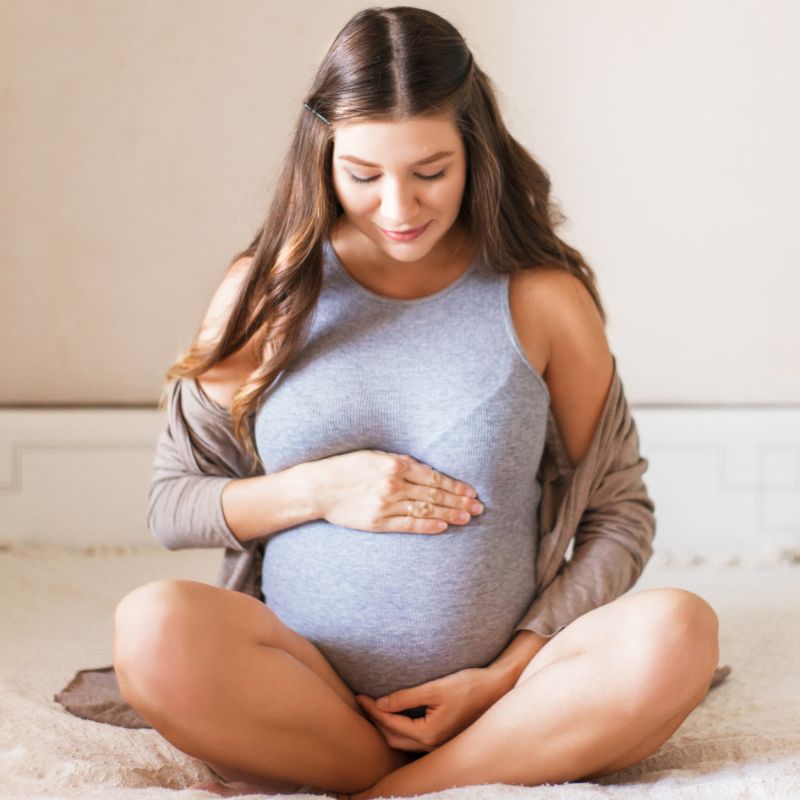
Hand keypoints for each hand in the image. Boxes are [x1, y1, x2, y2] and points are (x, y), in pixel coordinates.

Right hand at [308, 450, 483, 534]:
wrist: (318, 487)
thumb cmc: (346, 468)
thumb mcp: (374, 456)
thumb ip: (400, 463)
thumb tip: (425, 470)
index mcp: (395, 464)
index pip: (434, 477)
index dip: (455, 485)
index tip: (471, 491)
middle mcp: (394, 484)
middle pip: (434, 494)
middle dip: (459, 501)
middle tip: (478, 507)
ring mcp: (386, 504)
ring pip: (425, 509)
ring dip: (449, 514)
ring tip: (467, 518)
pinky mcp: (378, 521)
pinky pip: (408, 524)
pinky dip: (427, 525)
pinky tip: (443, 527)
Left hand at [353, 666, 505, 752]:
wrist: (498, 688)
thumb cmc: (469, 685)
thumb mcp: (436, 687)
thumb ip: (406, 697)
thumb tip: (381, 703)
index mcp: (429, 734)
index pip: (390, 723)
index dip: (372, 709)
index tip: (359, 695)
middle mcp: (432, 746)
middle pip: (393, 737)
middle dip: (376, 720)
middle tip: (363, 701)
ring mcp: (439, 745)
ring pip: (403, 741)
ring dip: (386, 726)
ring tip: (374, 708)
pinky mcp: (443, 739)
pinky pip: (414, 739)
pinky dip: (400, 728)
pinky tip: (396, 714)